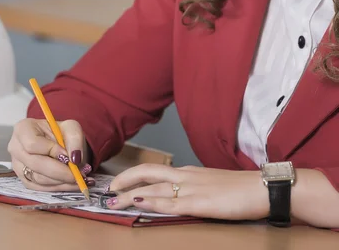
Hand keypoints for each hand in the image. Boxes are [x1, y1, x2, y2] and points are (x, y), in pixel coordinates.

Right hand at [7, 118, 93, 190]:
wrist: (56, 142)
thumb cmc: (60, 132)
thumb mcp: (71, 127)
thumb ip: (75, 139)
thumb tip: (74, 158)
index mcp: (23, 129)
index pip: (33, 144)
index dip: (51, 151)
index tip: (68, 155)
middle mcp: (15, 148)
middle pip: (35, 164)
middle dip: (60, 171)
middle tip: (79, 174)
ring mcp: (18, 165)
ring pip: (39, 178)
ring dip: (61, 181)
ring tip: (80, 178)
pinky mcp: (24, 179)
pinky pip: (40, 188)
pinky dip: (58, 187)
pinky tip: (71, 183)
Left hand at [104, 164, 268, 220]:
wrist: (265, 187)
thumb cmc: (242, 188)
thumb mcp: (212, 183)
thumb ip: (194, 186)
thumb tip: (179, 193)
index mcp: (188, 172)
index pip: (155, 170)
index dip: (133, 175)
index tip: (119, 182)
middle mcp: (185, 176)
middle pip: (147, 173)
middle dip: (124, 180)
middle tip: (108, 190)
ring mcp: (191, 189)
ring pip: (153, 188)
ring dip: (129, 195)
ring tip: (112, 202)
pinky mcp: (199, 203)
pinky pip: (170, 203)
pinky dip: (152, 202)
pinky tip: (138, 203)